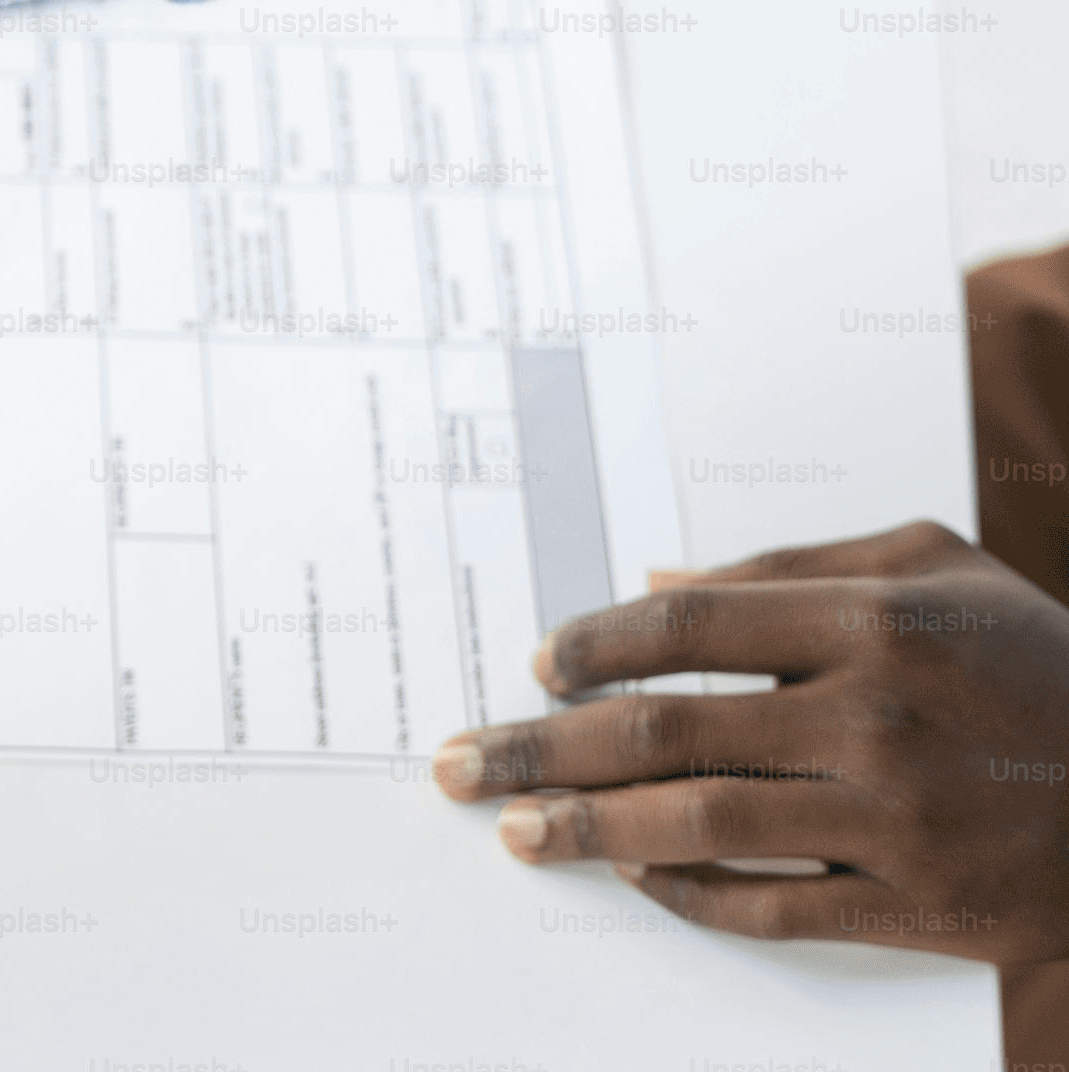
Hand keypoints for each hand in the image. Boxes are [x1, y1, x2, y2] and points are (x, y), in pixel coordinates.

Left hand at [429, 521, 1068, 961]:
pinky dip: (687, 894)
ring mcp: (894, 816)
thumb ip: (791, 564)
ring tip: (515, 832)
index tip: (535, 665)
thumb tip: (653, 585)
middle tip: (459, 762)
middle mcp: (874, 716)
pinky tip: (632, 876)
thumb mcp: (938, 569)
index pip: (686, 628)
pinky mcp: (917, 902)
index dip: (592, 646)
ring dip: (587, 830)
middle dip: (541, 748)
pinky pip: (769, 906)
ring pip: (696, 824)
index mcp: (873, 620)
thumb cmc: (1041, 661)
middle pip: (662, 730)